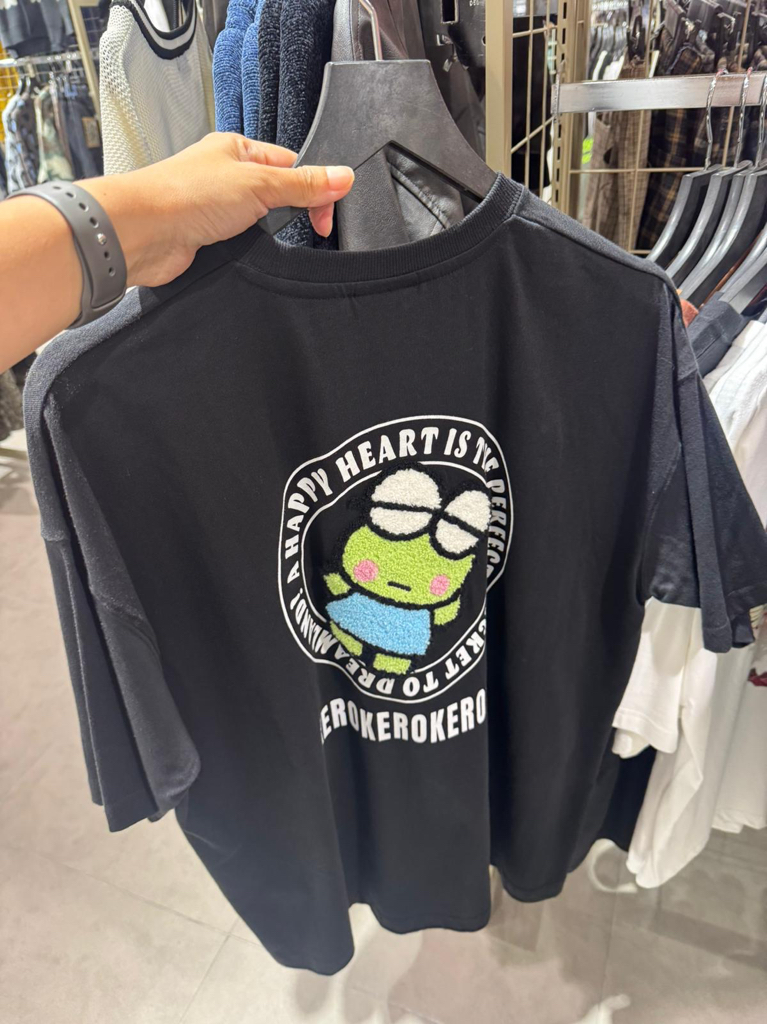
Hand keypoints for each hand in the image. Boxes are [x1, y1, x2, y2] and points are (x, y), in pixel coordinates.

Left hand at [80, 133, 354, 286]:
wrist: (142, 232)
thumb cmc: (186, 195)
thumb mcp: (258, 184)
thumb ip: (302, 185)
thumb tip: (343, 176)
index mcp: (236, 150)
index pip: (291, 165)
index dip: (313, 188)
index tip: (325, 217)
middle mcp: (225, 176)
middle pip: (277, 194)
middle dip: (292, 212)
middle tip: (307, 230)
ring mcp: (214, 208)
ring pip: (258, 222)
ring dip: (267, 234)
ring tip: (269, 239)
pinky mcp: (206, 238)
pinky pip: (240, 244)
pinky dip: (249, 251)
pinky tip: (250, 254)